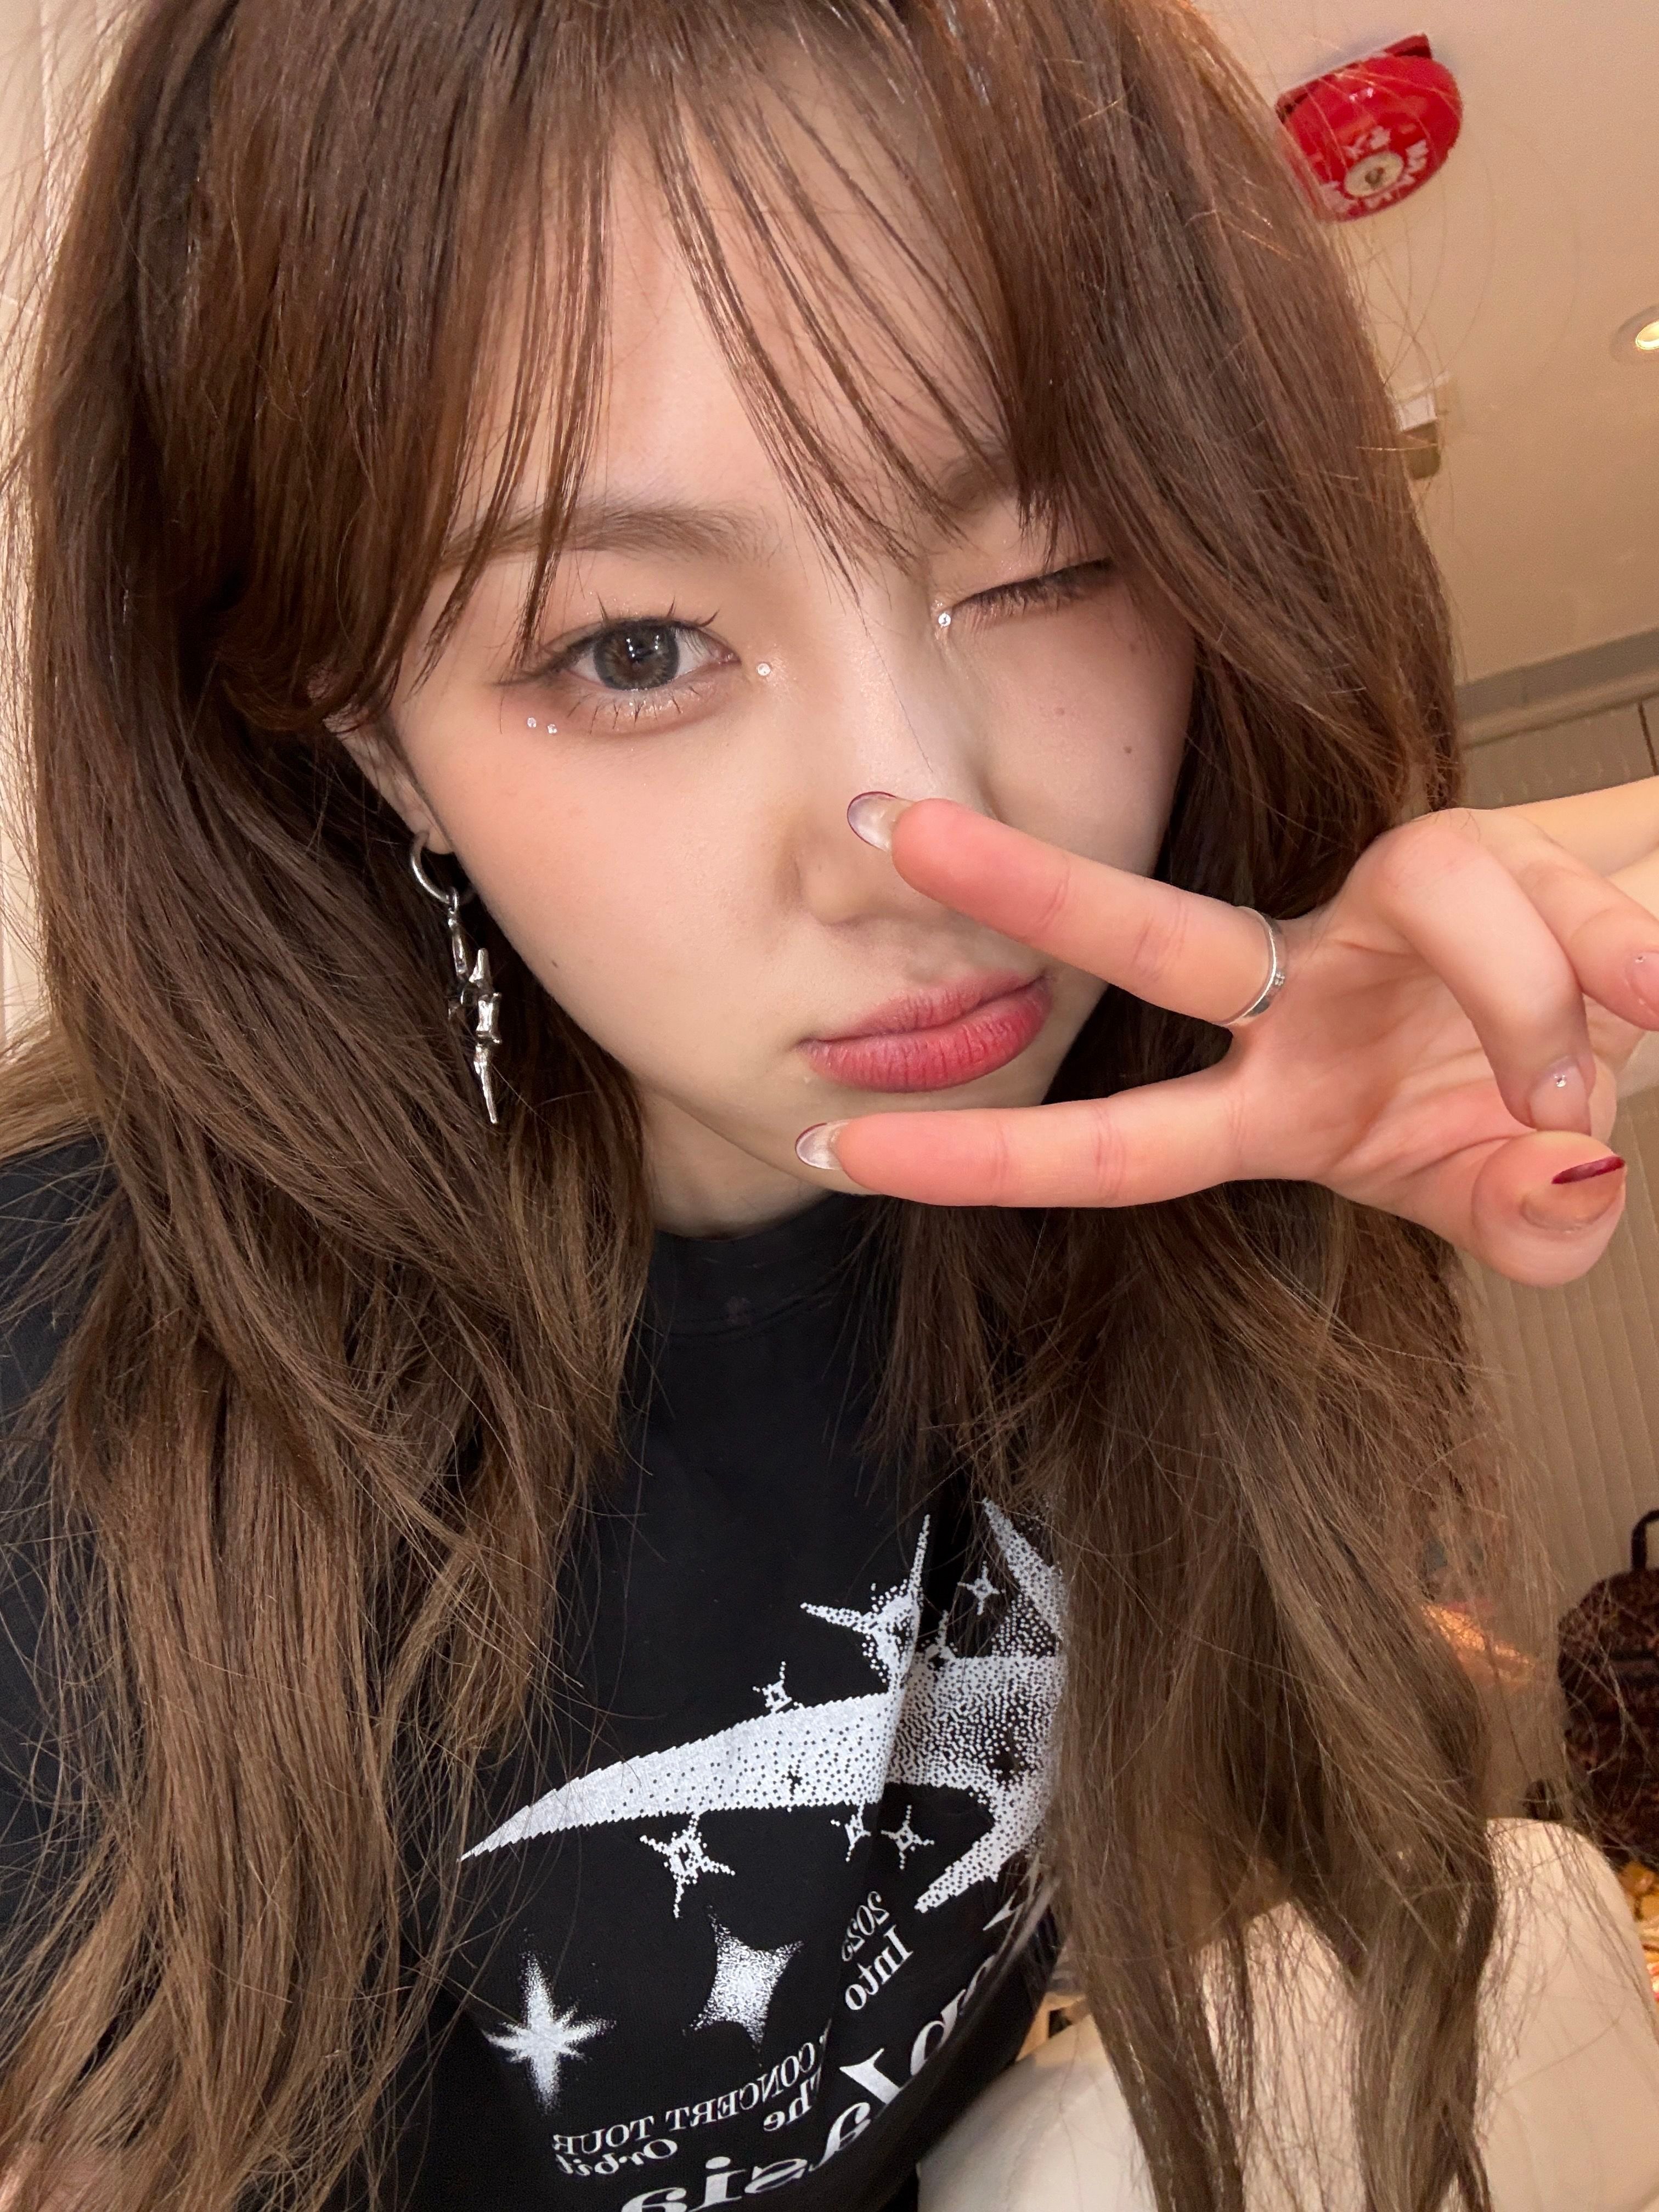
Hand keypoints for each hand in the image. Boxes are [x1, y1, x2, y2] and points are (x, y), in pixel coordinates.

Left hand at [799, 796, 1658, 1286]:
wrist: (1642, 998)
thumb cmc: (1537, 1103)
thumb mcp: (1522, 1198)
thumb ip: (1528, 1225)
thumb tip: (1564, 1177)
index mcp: (1279, 1101)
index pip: (1114, 1141)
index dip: (981, 1155)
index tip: (841, 1142)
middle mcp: (1307, 988)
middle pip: (1152, 932)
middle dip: (1024, 887)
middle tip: (895, 823)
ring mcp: (1390, 911)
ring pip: (1442, 897)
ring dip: (1530, 1001)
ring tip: (1589, 1085)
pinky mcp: (1498, 853)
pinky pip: (1558, 902)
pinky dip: (1616, 970)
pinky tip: (1656, 997)